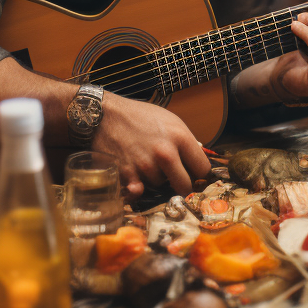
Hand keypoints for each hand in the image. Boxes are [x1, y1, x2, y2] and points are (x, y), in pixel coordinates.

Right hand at [93, 92, 209, 196]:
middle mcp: (165, 152)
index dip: (200, 175)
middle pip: (185, 186)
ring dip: (155, 179)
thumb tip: (198, 162)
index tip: (195, 176)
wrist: (105, 115)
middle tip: (175, 180)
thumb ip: (185, 141)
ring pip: (160, 186)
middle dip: (182, 185)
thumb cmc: (139, 116)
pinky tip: (135, 174)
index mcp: (180, 136)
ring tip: (146, 162)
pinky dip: (138, 186)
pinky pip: (140, 191)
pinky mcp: (128, 175)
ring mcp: (146, 165)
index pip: (203, 169)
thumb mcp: (169, 120)